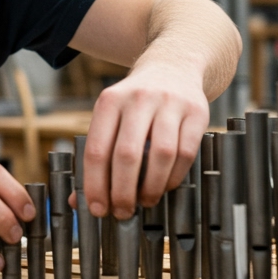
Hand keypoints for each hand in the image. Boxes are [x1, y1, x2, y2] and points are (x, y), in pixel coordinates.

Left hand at [80, 62, 209, 219]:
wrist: (173, 66)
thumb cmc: (135, 103)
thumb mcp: (111, 117)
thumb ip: (97, 156)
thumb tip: (80, 202)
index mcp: (109, 101)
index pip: (97, 149)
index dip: (96, 185)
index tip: (98, 209)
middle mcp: (138, 99)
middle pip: (127, 155)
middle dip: (123, 192)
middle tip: (122, 212)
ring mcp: (170, 103)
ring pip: (161, 155)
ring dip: (151, 187)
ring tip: (145, 201)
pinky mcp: (197, 112)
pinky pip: (185, 153)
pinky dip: (174, 177)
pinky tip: (165, 186)